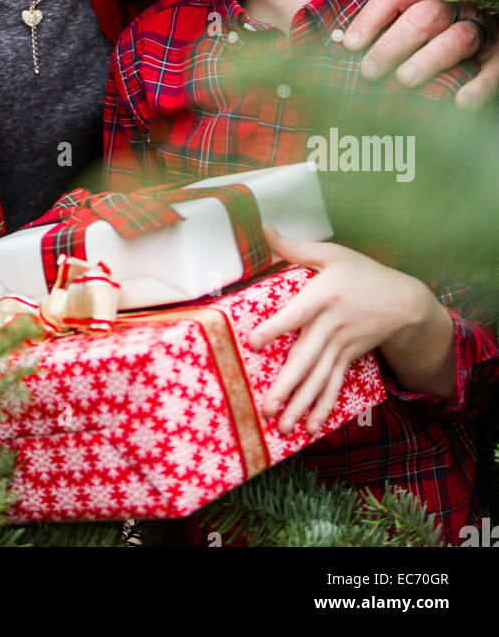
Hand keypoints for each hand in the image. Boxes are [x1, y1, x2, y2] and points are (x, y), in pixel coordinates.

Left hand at [247, 227, 438, 437]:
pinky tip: (309, 427)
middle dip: (286, 384)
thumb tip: (263, 227)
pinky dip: (322, 407)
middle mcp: (332, 325)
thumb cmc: (361, 273)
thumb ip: (295, 247)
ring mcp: (342, 346)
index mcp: (323, 296)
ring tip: (282, 426)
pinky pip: (334, 386)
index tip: (254, 343)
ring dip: (300, 403)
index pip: (296, 314)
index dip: (275, 328)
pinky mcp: (349, 359)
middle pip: (307, 357)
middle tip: (266, 406)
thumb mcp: (331, 253)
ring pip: (319, 378)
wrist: (403, 301)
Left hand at [340, 0, 498, 109]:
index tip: (350, 45)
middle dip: (393, 45)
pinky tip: (461, 102)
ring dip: (428, 60)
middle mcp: (455, 3)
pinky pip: (493, 67)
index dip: (370, 18)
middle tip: (369, 70)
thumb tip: (347, 47)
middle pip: (422, 18)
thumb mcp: (411, 12)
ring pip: (456, 39)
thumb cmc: (435, 25)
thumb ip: (385, 24)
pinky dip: (479, 85)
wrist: (488, 16)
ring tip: (404, 79)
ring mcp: (482, 26)